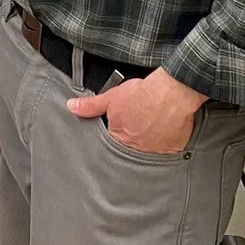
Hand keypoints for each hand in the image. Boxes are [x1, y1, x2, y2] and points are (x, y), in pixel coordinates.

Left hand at [67, 69, 204, 155]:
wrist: (170, 94)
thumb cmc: (141, 95)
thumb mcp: (111, 97)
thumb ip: (90, 106)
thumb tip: (72, 107)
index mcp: (119, 138)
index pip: (114, 141)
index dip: (119, 130)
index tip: (125, 124)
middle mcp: (136, 148)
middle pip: (132, 147)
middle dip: (135, 138)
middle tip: (141, 124)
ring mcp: (155, 150)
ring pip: (150, 149)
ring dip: (151, 141)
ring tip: (154, 126)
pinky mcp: (173, 149)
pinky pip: (168, 149)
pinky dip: (167, 142)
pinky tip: (168, 130)